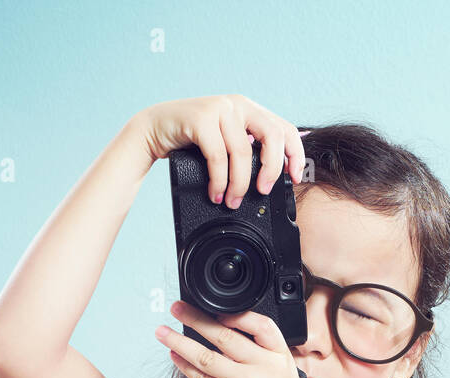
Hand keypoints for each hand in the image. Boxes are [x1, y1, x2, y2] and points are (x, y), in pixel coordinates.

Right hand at [135, 94, 306, 206]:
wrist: (154, 128)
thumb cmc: (192, 139)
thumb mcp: (226, 139)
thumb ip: (247, 148)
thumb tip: (273, 175)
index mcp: (250, 109)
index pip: (284, 128)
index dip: (295, 155)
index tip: (294, 178)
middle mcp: (238, 104)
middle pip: (271, 136)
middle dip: (271, 169)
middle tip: (263, 191)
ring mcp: (220, 109)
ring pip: (243, 153)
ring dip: (239, 184)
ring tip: (231, 201)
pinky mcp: (201, 119)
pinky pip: (218, 157)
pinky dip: (219, 181)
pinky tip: (216, 193)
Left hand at [155, 301, 311, 377]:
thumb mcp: (283, 377)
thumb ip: (261, 359)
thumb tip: (225, 339)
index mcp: (280, 356)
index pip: (261, 324)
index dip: (237, 314)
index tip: (214, 308)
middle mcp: (265, 366)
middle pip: (225, 335)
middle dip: (196, 319)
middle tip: (177, 308)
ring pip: (206, 356)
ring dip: (180, 342)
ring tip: (162, 332)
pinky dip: (186, 366)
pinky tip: (175, 358)